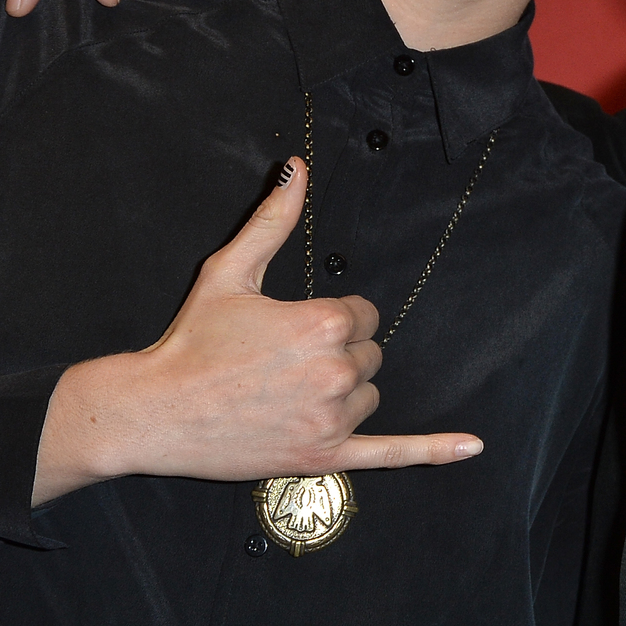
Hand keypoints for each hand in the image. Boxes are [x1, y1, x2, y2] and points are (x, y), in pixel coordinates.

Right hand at [31, 159, 482, 504]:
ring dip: (342, 394)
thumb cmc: (192, 340)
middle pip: (369, 355)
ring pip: (369, 396)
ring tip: (287, 393)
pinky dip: (432, 451)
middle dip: (337, 355)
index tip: (293, 328)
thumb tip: (297, 169)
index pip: (363, 315)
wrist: (156, 409)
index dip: (331, 319)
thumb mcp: (230, 270)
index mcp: (322, 323)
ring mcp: (332, 418)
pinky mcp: (324, 456)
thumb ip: (273, 220)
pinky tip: (470, 447)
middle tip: (283, 362)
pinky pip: (391, 453)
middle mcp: (335, 371)